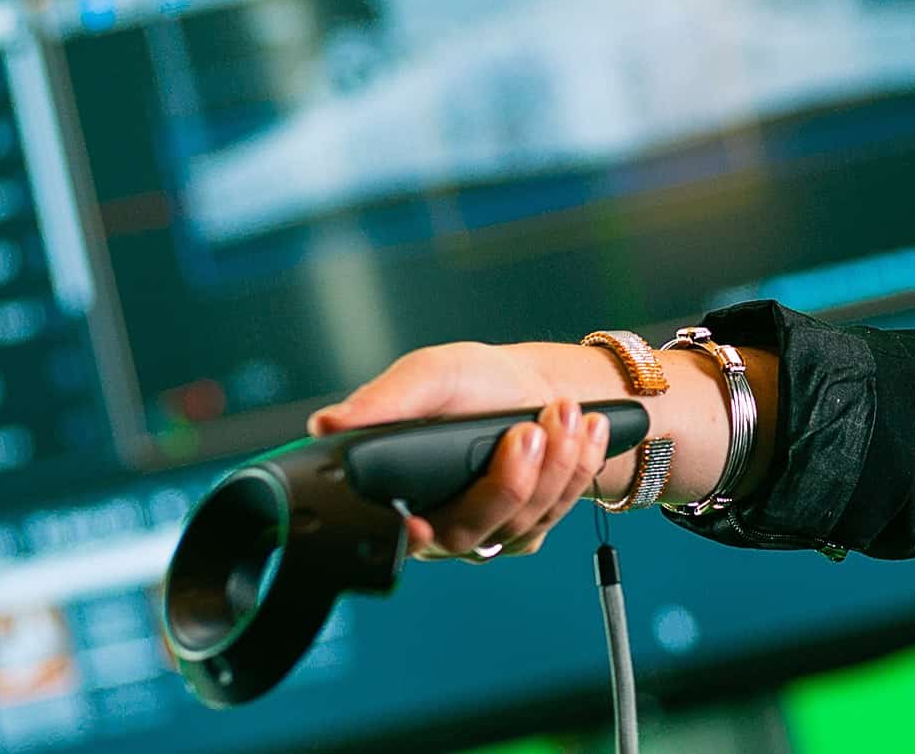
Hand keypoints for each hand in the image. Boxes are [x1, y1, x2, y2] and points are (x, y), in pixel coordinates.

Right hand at [305, 341, 614, 561]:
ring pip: (520, 521)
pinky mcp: (529, 528)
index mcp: (400, 490)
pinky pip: (554, 513)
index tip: (421, 526)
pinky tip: (587, 431)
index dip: (406, 538)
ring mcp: (487, 530)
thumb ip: (384, 401)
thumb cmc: (474, 383)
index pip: (392, 533)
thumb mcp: (430, 376)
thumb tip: (327, 424)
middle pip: (470, 530)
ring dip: (554, 464)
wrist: (536, 385)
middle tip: (533, 428)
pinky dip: (577, 468)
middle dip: (511, 478)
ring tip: (564, 411)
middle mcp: (439, 522)